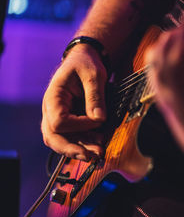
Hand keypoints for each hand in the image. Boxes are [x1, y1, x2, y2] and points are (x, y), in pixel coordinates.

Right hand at [41, 44, 106, 160]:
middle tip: (92, 156)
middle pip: (53, 137)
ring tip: (99, 154)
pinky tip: (98, 146)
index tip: (98, 120)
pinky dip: (84, 144)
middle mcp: (51, 110)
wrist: (85, 59)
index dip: (79, 126)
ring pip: (61, 141)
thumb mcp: (94, 75)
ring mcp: (58, 117)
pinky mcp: (69, 121)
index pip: (59, 122)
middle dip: (72, 149)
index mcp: (54, 97)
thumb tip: (99, 119)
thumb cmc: (86, 63)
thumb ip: (95, 96)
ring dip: (80, 149)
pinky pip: (71, 137)